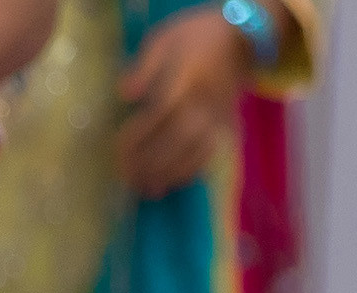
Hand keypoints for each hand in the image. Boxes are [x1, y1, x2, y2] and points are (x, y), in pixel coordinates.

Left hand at [115, 6, 252, 198]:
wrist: (240, 38)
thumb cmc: (194, 38)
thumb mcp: (164, 39)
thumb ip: (144, 67)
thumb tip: (125, 94)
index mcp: (187, 78)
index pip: (160, 113)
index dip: (138, 134)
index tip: (117, 149)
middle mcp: (205, 101)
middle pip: (177, 139)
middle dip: (150, 163)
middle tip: (127, 179)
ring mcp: (219, 116)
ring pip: (195, 152)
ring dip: (169, 174)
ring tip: (146, 189)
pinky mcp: (228, 126)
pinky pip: (210, 155)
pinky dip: (190, 172)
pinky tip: (170, 183)